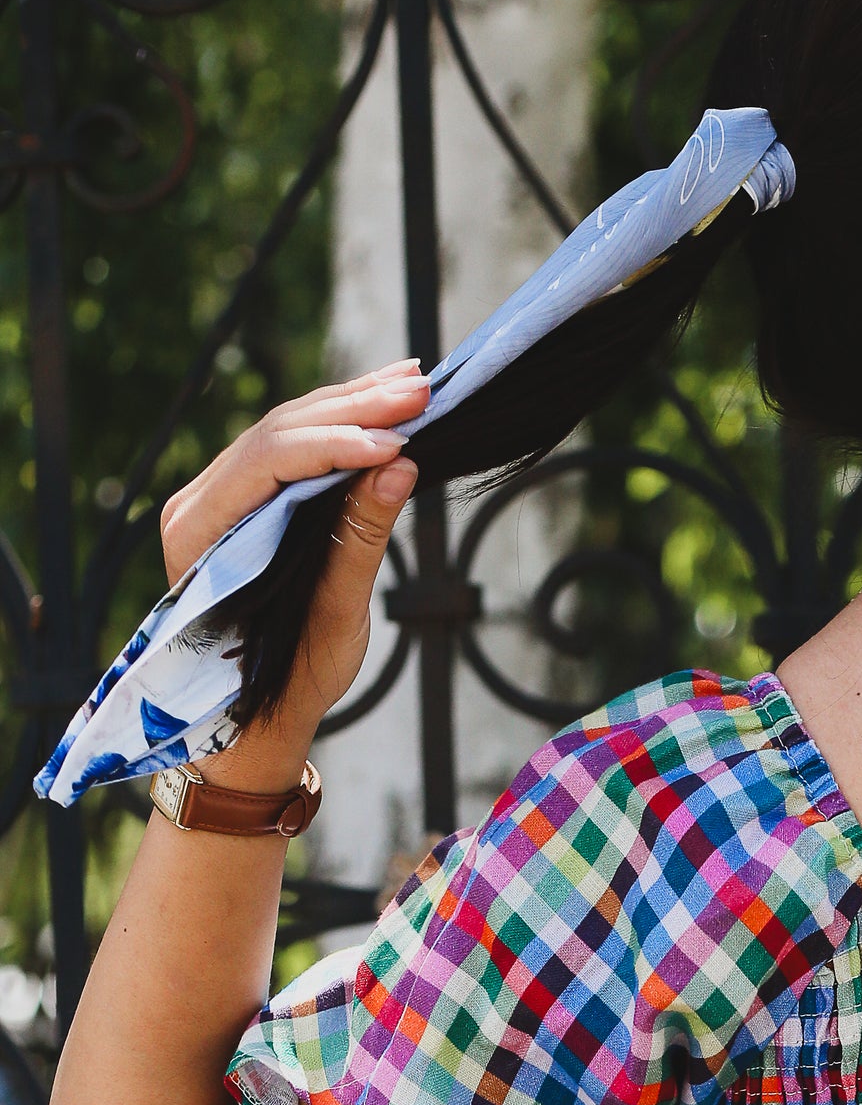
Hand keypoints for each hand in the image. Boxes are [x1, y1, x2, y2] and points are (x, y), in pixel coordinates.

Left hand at [160, 363, 428, 783]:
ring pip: (289, 429)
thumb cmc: (288, 682)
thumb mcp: (333, 616)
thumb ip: (360, 538)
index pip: (270, 460)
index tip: (397, 437)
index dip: (336, 443)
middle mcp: (199, 501)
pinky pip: (295, 446)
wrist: (257, 720)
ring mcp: (221, 496)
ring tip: (413, 384)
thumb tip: (399, 468)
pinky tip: (383, 404)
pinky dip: (342, 424)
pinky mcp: (249, 500)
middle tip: (419, 389)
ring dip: (354, 405)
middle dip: (354, 408)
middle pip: (280, 431)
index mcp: (199, 531)